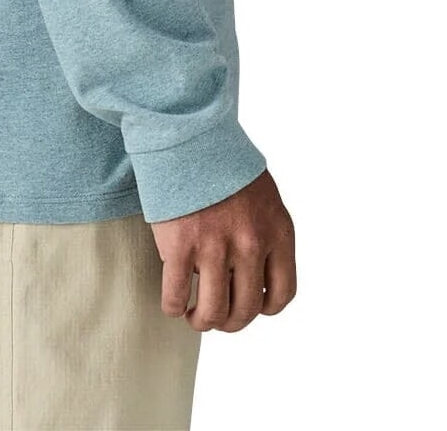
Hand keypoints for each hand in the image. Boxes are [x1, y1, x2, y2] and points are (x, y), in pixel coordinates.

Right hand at [150, 170, 295, 332]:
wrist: (189, 134)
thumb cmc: (223, 163)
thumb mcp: (264, 197)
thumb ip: (265, 234)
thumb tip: (255, 273)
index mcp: (278, 232)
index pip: (282, 294)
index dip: (264, 308)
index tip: (249, 303)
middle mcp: (251, 244)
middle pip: (247, 309)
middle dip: (231, 322)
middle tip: (218, 317)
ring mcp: (215, 247)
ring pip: (213, 311)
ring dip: (203, 321)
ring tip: (194, 316)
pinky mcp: (180, 245)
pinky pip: (176, 294)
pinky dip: (174, 307)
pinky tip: (173, 304)